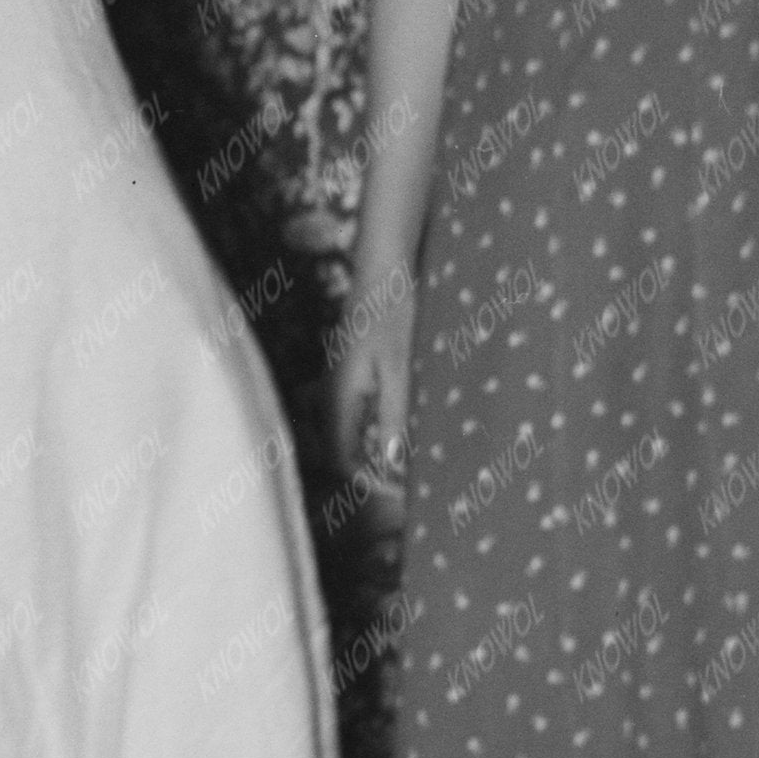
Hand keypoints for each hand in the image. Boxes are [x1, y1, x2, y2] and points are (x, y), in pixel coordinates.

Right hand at [332, 265, 416, 501]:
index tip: (404, 492)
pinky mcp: (360, 372)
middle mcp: (337, 396)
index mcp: (341, 398)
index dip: (371, 483)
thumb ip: (394, 414)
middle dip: (380, 473)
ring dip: (386, 452)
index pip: (345, 460)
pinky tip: (415, 425)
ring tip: (421, 459)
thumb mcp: (399, 366)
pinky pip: (368, 414)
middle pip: (350, 451)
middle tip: (416, 483)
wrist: (384, 265)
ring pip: (359, 434)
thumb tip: (391, 462)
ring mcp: (347, 384)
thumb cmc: (392, 310)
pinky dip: (388, 428)